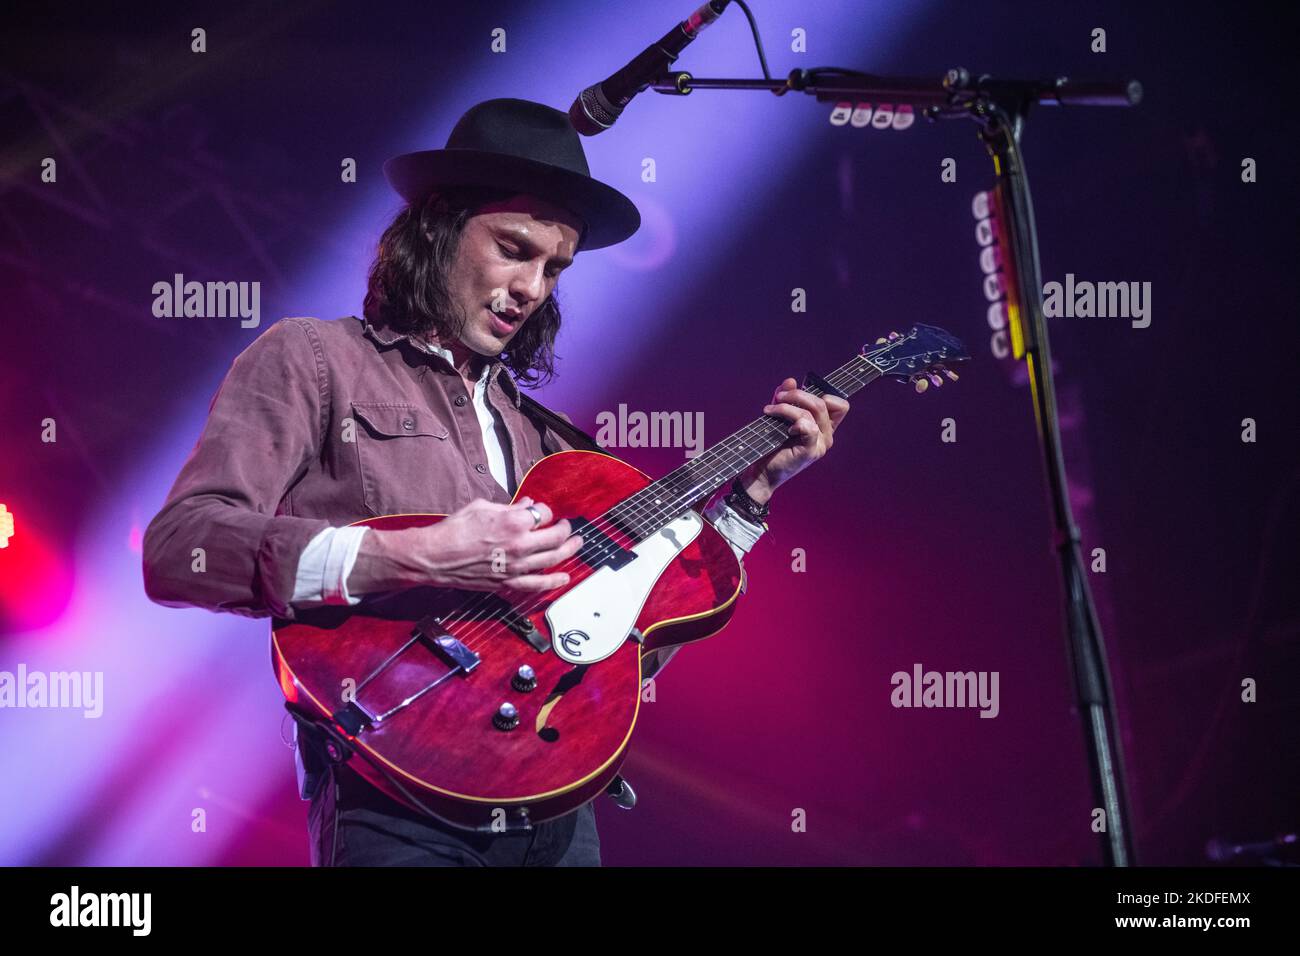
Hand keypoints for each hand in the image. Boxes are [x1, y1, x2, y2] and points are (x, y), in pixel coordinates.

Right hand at [354, 497, 583, 594]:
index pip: (543, 513)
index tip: (540, 511)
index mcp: (513, 522)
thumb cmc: (455, 529)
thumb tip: (528, 504)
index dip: (545, 511)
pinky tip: (564, 577)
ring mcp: (516, 566)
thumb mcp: (482, 507)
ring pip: (553, 559)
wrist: (436, 557)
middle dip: (566, 529)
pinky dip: (554, 582)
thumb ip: (510, 507)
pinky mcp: (508, 582)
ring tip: (577, 544)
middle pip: (556, 537)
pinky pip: (537, 584)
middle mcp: (520, 544)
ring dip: (569, 551)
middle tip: (568, 527)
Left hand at [740, 377, 850, 503]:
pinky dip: (792, 419)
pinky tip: (782, 427)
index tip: (801, 391)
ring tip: (770, 409)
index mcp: (824, 427)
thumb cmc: (771, 444)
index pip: (840, 406)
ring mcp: (821, 444)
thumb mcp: (779, 415)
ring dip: (787, 406)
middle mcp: (827, 436)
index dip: (824, 393)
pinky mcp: (811, 451)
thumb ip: (787, 398)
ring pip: (813, 411)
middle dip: (798, 394)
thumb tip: (791, 381)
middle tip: (778, 397)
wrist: (761, 471)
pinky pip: (808, 426)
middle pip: (823, 403)